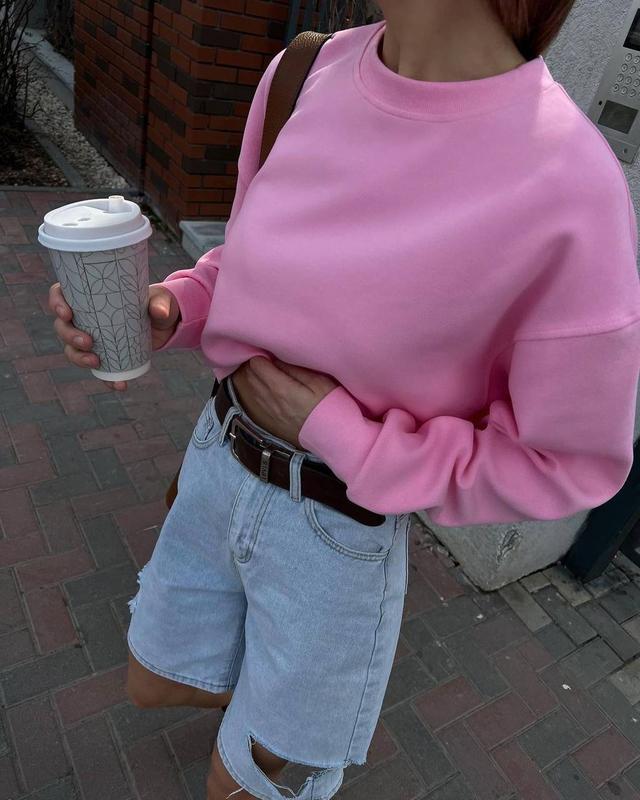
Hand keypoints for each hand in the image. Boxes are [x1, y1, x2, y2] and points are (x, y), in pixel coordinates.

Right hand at [49, 282, 180, 391]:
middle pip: (62, 326)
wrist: (166, 325)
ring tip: (96, 362)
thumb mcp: (161, 301)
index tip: (66, 313)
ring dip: (79, 358)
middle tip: (88, 342)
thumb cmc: (157, 304)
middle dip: (69, 336)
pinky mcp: (105, 356)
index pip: (60, 295)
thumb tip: (159, 312)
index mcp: (89, 297)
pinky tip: (118, 385)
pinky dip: (106, 379)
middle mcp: (84, 318)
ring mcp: (92, 338)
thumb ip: (160, 303)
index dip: (56, 303)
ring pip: (72, 349)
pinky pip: (98, 370)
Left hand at [233, 356, 338, 447]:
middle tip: (267, 355)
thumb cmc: (329, 406)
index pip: (256, 364)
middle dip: (254, 361)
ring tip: (264, 368)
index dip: (262, 352)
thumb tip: (277, 357)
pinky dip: (253, 388)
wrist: (331, 436)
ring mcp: (267, 411)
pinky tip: (263, 384)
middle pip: (249, 374)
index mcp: (280, 388)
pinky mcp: (268, 419)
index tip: (271, 349)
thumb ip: (295, 368)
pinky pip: (252, 399)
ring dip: (252, 374)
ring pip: (248, 386)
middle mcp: (269, 400)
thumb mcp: (319, 381)